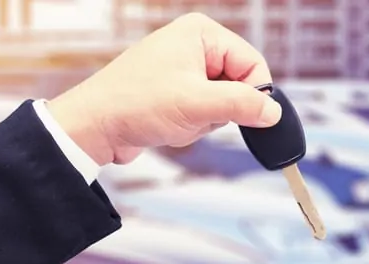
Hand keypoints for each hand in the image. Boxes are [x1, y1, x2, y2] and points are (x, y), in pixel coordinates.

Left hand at [45, 13, 282, 164]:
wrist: (94, 126)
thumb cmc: (135, 104)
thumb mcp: (199, 106)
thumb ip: (243, 105)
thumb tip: (273, 111)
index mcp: (201, 33)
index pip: (252, 63)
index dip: (253, 94)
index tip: (250, 119)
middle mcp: (193, 44)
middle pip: (238, 84)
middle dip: (221, 109)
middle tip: (195, 114)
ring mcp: (183, 68)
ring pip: (221, 102)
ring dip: (205, 120)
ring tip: (177, 119)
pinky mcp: (174, 90)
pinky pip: (203, 111)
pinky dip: (192, 124)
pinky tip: (170, 124)